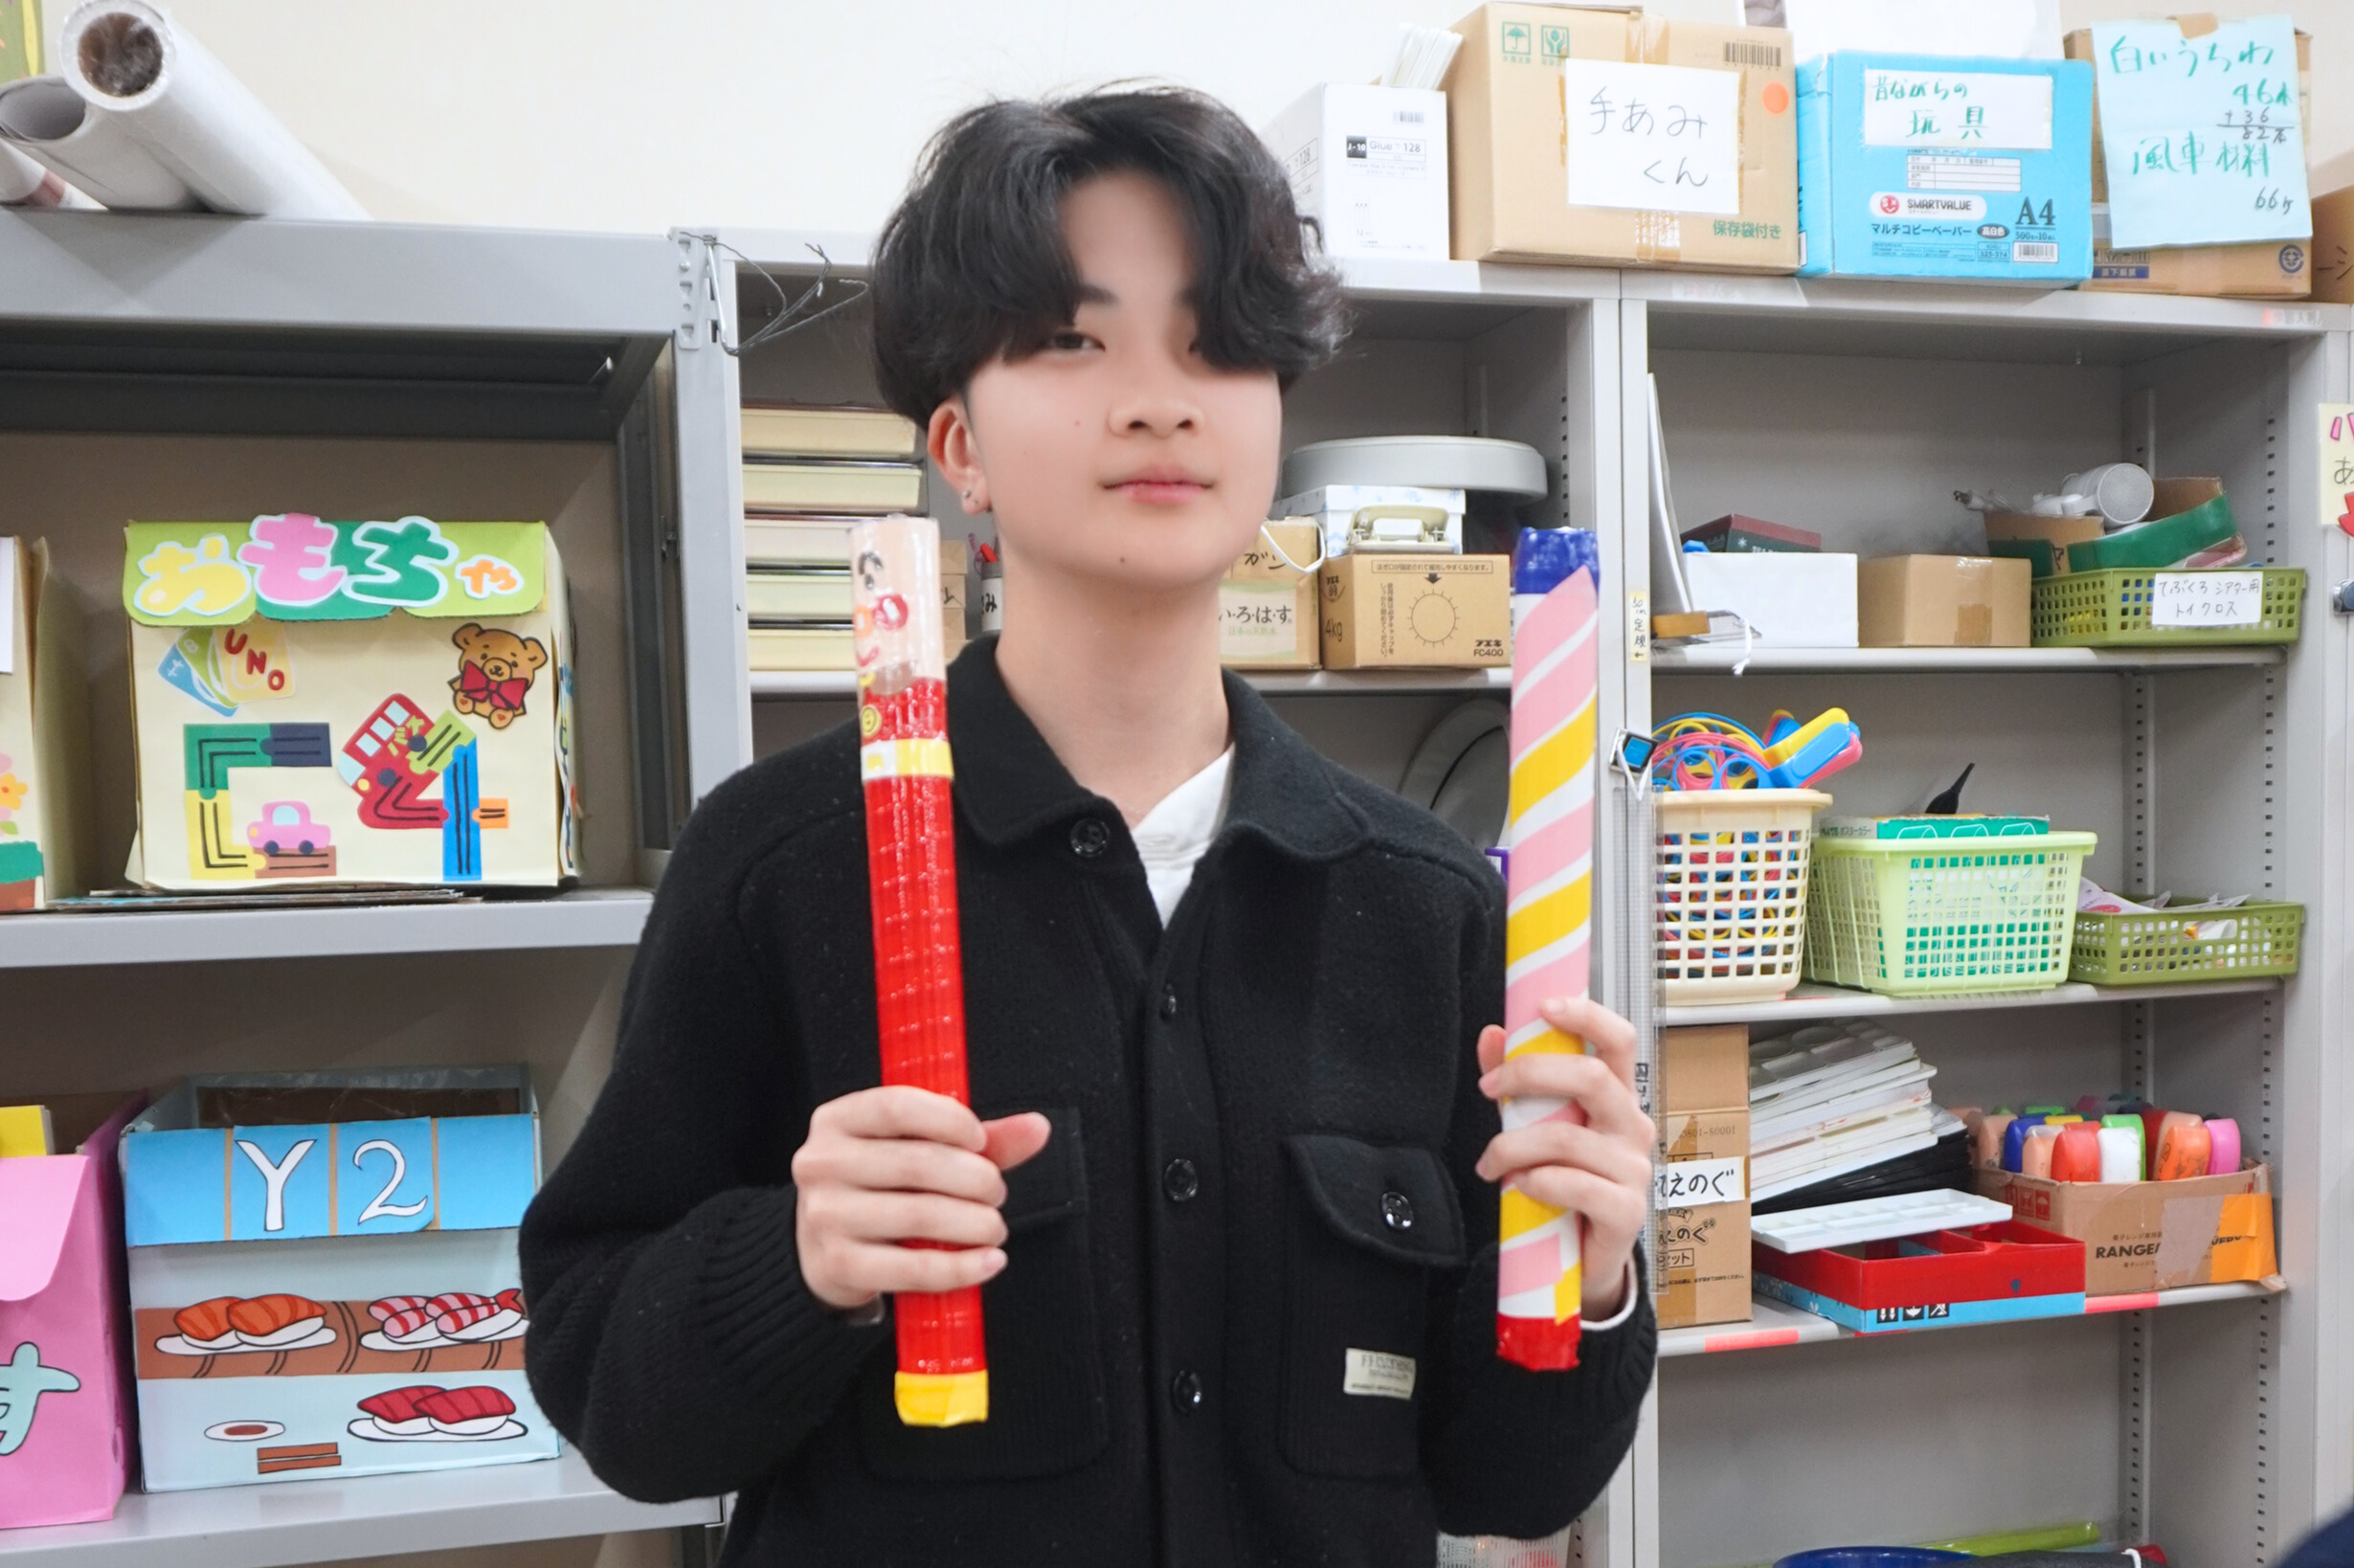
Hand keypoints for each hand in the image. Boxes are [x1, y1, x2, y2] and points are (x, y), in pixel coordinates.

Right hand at [792, 1086, 1051, 1312]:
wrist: (822, 1250)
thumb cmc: (878, 1187)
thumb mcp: (915, 1149)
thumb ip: (976, 1139)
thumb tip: (1037, 1128)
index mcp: (838, 1120)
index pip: (897, 1107)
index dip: (951, 1120)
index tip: (980, 1140)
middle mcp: (821, 1163)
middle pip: (918, 1163)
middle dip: (976, 1179)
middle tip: (996, 1193)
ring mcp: (825, 1216)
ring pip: (920, 1215)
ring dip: (976, 1223)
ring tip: (994, 1227)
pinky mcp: (838, 1266)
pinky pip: (914, 1268)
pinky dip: (963, 1267)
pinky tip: (989, 1261)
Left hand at [1473, 996, 1652, 1318]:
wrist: (1581, 1255)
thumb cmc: (1563, 1179)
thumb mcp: (1536, 1125)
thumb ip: (1516, 1082)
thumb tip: (1492, 1034)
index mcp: (1615, 1097)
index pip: (1619, 1041)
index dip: (1587, 1016)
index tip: (1544, 1006)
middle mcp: (1632, 1127)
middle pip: (1592, 1078)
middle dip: (1530, 1074)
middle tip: (1489, 1088)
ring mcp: (1634, 1170)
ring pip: (1568, 1138)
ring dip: (1514, 1146)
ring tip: (1489, 1163)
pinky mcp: (1626, 1212)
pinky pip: (1577, 1186)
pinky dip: (1539, 1183)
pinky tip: (1522, 1187)